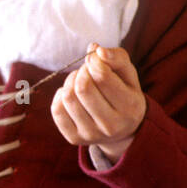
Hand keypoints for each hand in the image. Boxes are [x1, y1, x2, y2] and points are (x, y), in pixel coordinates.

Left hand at [51, 43, 145, 162]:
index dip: (93, 61)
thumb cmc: (124, 93)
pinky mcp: (74, 138)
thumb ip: (117, 57)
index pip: (102, 76)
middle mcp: (111, 125)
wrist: (122, 129)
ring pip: (68, 97)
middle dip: (81, 71)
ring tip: (79, 81)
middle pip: (83, 87)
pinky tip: (72, 95)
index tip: (95, 59)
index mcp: (129, 106)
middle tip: (86, 71)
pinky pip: (57, 110)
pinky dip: (60, 95)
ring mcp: (91, 134)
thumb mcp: (128, 74)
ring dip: (70, 81)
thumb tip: (96, 49)